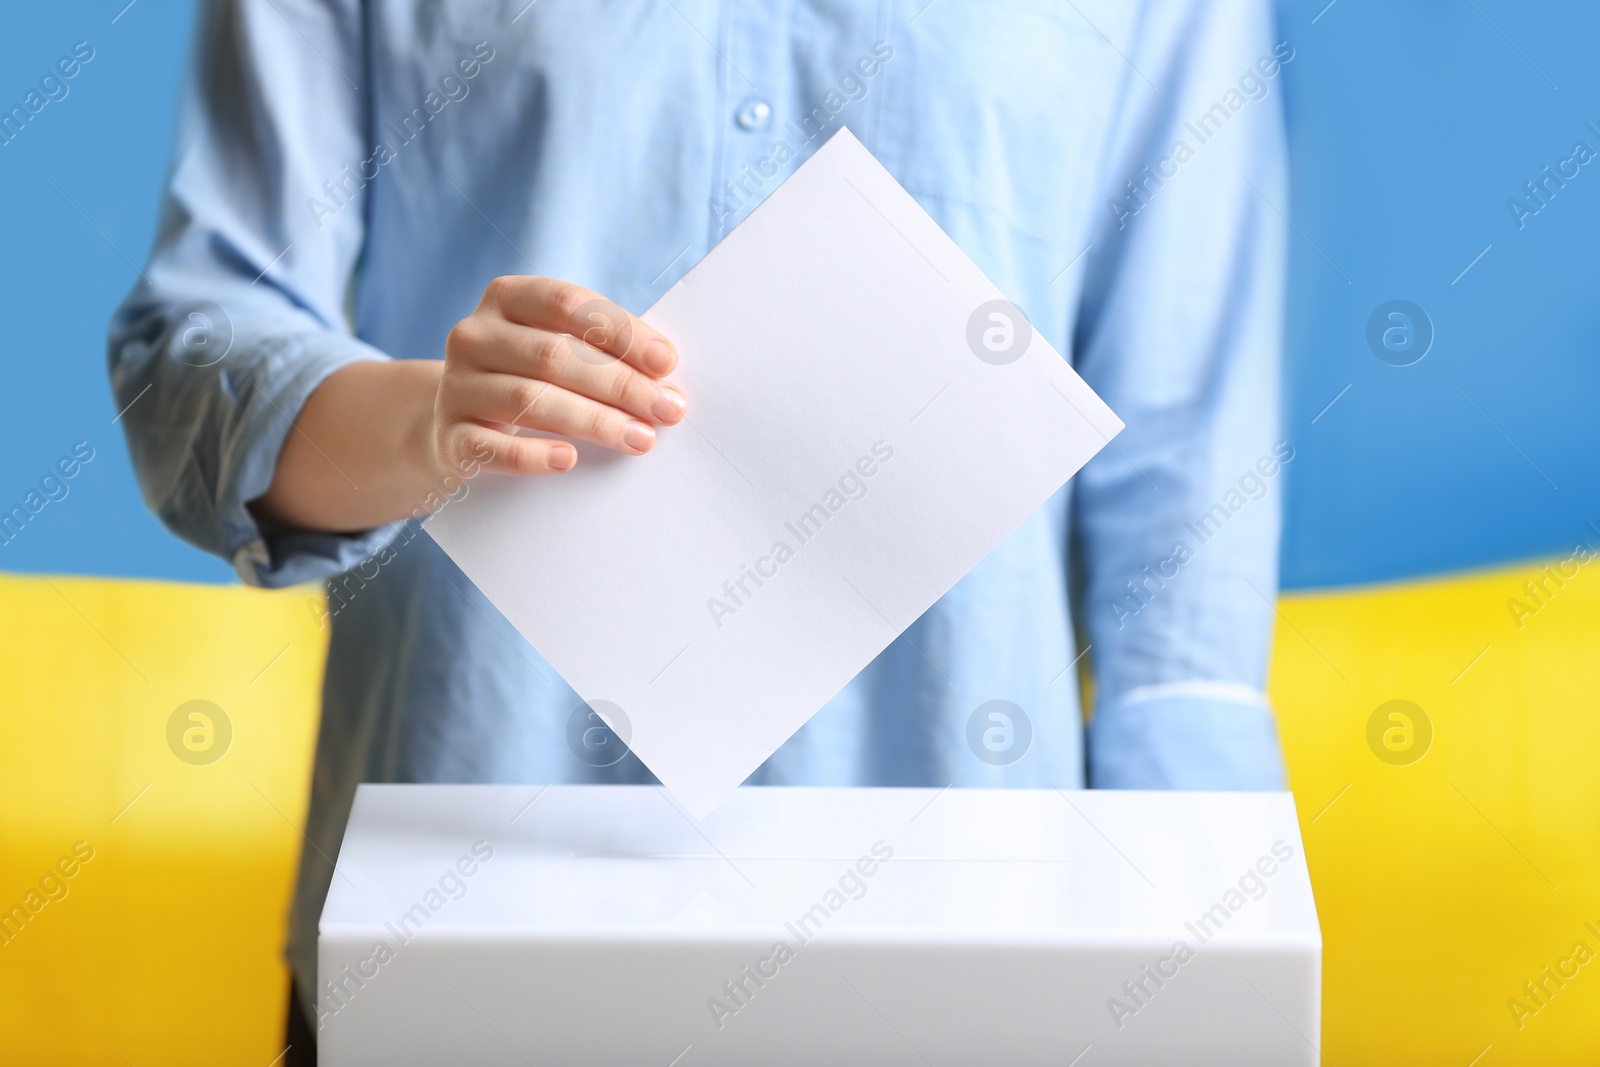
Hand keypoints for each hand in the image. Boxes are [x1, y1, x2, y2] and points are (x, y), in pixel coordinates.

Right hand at [435, 276, 685, 475]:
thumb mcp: (553, 349)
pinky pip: (491, 447)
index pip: (568, 303)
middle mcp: (474, 335)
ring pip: (529, 399)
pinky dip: (531, 454)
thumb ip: (600, 351)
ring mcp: (456, 386)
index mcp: (506, 298)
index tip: (667, 364)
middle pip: (553, 355)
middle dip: (620, 384)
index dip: (621, 331)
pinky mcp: (449, 437)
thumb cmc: (528, 380)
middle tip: (668, 410)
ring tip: (641, 439)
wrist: (454, 425)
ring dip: (594, 420)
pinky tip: (568, 459)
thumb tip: (666, 379)